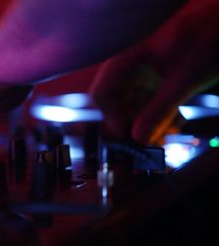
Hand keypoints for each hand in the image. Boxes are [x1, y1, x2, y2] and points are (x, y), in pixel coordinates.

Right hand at [90, 0, 218, 144]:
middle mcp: (132, 63)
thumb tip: (137, 137)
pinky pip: (152, 99)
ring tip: (166, 135)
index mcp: (127, 57)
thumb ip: (159, 110)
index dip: (113, 117)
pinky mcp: (162, 74)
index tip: (130, 136)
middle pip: (118, 101)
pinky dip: (160, 113)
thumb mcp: (184, 79)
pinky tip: (174, 124)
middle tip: (150, 142)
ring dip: (149, 122)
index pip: (104, 93)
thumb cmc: (210, 36)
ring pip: (136, 103)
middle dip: (134, 124)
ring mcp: (147, 69)